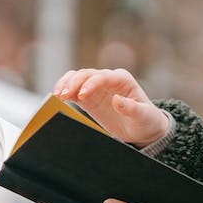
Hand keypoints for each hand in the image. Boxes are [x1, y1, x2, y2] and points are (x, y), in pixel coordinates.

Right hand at [52, 68, 168, 145]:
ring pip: (77, 77)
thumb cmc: (146, 120)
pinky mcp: (89, 97)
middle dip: (73, 83)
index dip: (90, 83)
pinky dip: (64, 90)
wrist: (142, 128)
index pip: (103, 76)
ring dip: (66, 84)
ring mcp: (97, 87)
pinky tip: (57, 97)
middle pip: (87, 74)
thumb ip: (131, 108)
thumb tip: (117, 100)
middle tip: (62, 96)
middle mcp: (108, 79)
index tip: (82, 96)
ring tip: (57, 96)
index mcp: (123, 79)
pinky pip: (74, 89)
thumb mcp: (143, 116)